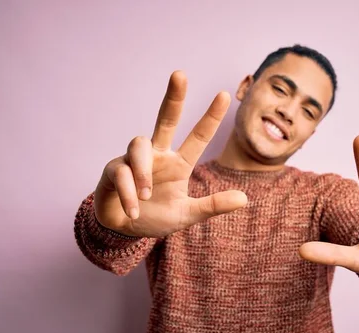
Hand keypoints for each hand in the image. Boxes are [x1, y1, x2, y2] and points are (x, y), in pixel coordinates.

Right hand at [94, 71, 247, 237]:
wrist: (123, 231)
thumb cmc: (155, 217)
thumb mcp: (187, 215)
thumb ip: (212, 206)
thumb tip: (245, 198)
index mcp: (178, 163)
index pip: (198, 137)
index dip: (210, 117)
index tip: (225, 94)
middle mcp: (157, 155)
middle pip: (165, 119)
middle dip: (173, 97)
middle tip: (181, 74)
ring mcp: (133, 160)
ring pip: (138, 145)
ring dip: (143, 172)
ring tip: (145, 196)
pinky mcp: (113, 169)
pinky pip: (121, 173)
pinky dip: (128, 193)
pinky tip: (133, 211)